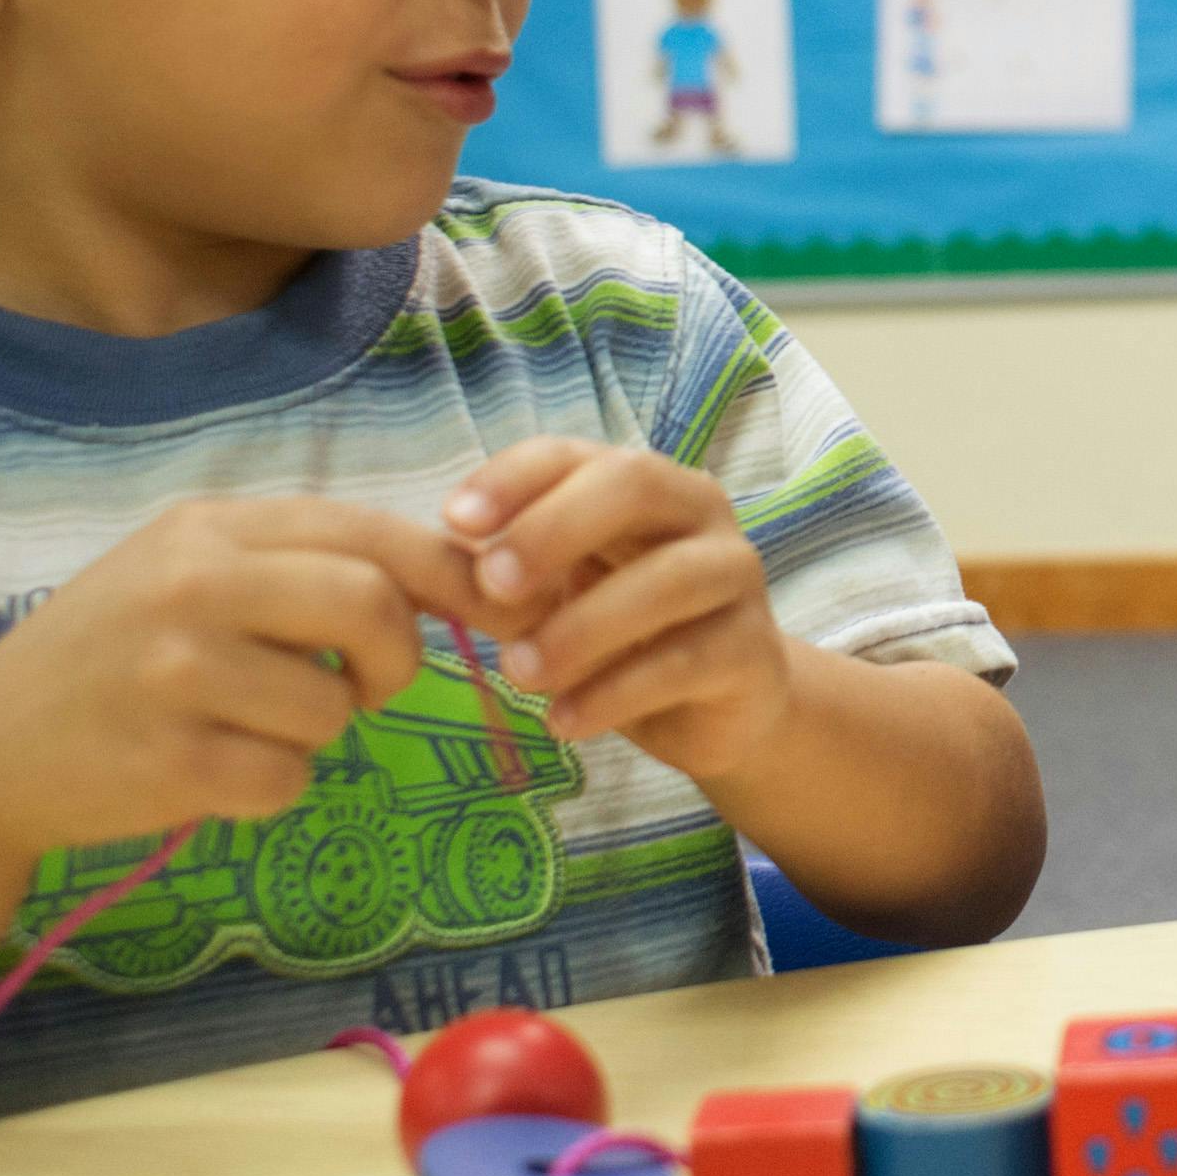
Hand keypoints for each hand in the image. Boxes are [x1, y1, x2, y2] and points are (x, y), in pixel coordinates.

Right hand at [0, 497, 479, 862]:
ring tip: (250, 725)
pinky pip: (285, 779)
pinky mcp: (168, 760)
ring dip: (317, 732)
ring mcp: (174, 673)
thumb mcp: (189, 574)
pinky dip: (269, 786)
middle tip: (367, 686)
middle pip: (372, 605)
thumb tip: (457, 568)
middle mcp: (191, 585)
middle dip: (395, 658)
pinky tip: (212, 769)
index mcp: (208, 528)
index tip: (496, 609)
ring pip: (332, 707)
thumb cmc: (113, 656)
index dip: (452, 573)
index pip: (368, 531)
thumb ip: (299, 562)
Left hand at [444, 437, 798, 784]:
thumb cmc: (623, 638)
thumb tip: (424, 569)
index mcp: (641, 484)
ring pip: (669, 580)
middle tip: (492, 584)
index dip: (513, 479)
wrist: (716, 710)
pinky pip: (685, 661)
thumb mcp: (553, 601)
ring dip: (583, 625)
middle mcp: (698, 513)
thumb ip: (501, 581)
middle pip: (635, 485)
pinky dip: (616, 693)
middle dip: (554, 528)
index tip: (452, 520)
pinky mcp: (753, 651)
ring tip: (518, 672)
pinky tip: (563, 720)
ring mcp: (736, 577)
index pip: (574, 455)